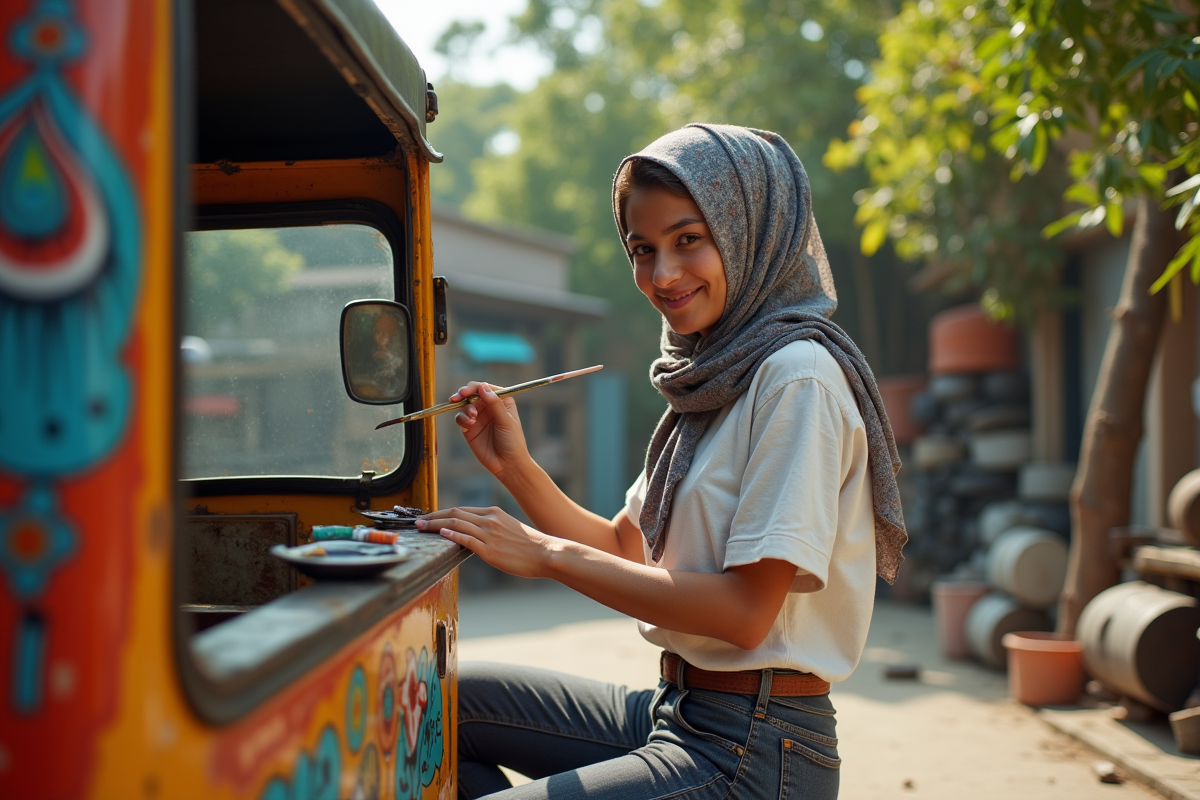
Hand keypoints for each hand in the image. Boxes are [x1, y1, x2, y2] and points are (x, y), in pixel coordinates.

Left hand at [417, 506, 552, 578]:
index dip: (442, 513)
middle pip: (454, 513)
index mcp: (493, 513)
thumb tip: (475, 534)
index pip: (462, 510)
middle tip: (417, 521)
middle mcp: (489, 520)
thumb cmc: (530, 545)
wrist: (546, 553)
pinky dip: (451, 535)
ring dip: (435, 525)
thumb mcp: (509, 529)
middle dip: (433, 516)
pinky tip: (440, 535)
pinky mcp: (490, 550)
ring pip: (456, 524)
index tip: (430, 517)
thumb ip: (491, 528)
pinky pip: (466, 540)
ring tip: (421, 528)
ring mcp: (489, 534)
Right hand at [450, 382, 530, 477]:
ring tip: (472, 419)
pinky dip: (462, 419)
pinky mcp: (469, 428)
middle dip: (464, 393)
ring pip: (465, 405)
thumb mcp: (506, 421)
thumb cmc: (512, 441)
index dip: (475, 387)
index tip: (467, 391)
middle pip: (472, 393)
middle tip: (458, 397)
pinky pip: (460, 418)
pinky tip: (469, 425)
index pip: (486, 388)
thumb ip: (494, 404)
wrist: (507, 464)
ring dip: (465, 409)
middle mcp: (489, 406)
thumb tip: (483, 387)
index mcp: (501, 401)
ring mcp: (478, 417)